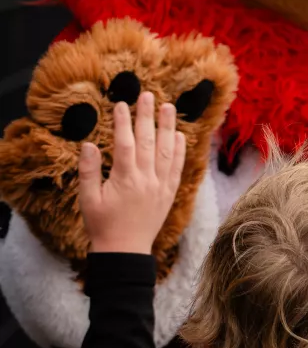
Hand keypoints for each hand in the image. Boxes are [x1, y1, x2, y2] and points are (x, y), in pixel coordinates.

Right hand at [78, 92, 185, 254]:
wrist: (125, 252)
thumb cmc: (102, 225)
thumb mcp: (87, 200)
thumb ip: (88, 171)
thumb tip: (88, 144)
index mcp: (125, 180)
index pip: (125, 144)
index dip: (123, 123)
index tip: (121, 104)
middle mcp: (146, 180)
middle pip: (147, 142)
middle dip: (147, 116)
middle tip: (147, 95)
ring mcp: (160, 186)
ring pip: (166, 151)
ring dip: (167, 127)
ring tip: (169, 107)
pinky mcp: (169, 193)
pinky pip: (177, 168)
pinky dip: (179, 150)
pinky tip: (179, 135)